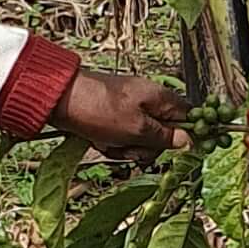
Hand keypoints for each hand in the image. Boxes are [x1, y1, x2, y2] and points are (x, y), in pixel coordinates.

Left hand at [63, 66, 189, 159]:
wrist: (59, 100)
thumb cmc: (99, 109)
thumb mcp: (137, 129)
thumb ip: (165, 137)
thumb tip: (189, 142)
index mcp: (160, 98)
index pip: (187, 118)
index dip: (183, 137)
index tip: (169, 149)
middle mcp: (148, 102)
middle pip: (163, 135)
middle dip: (145, 148)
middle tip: (129, 147)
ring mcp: (130, 110)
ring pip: (141, 140)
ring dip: (126, 148)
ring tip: (109, 142)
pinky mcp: (113, 118)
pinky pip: (122, 138)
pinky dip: (112, 143)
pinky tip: (99, 140)